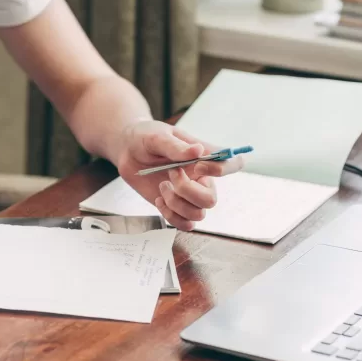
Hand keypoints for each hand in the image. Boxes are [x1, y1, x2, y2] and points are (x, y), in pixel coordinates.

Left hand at [115, 121, 243, 230]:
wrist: (128, 150)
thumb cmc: (146, 138)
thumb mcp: (158, 137)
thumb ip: (176, 146)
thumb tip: (198, 150)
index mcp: (204, 157)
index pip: (232, 164)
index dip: (222, 169)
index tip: (198, 165)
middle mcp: (201, 178)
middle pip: (211, 200)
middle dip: (189, 192)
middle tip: (171, 174)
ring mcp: (188, 195)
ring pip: (197, 215)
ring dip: (176, 202)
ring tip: (163, 185)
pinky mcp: (175, 207)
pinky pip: (184, 224)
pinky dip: (171, 216)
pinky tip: (159, 200)